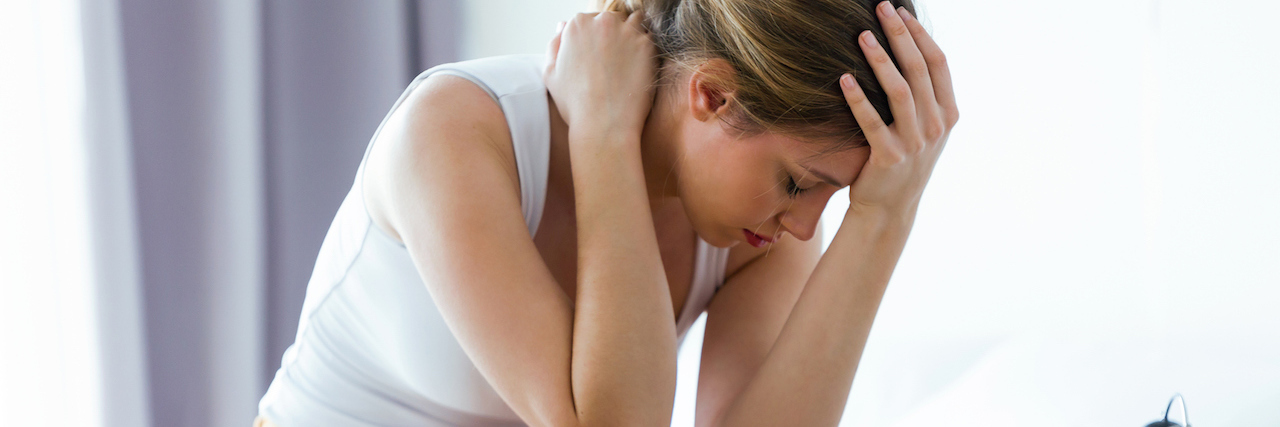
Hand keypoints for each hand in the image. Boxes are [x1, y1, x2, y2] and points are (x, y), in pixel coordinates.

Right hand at [543, 11, 657, 140]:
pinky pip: (650, 39)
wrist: (603, 124)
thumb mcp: (550, 74)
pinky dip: (646, 50)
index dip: (596, 37)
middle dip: (615, 34)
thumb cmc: (575, 104)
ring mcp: (626, 31)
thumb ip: (554, 45)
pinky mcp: (646, 45)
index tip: (600, 56)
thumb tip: (563, 26)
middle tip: (615, 61)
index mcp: (577, 25)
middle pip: (613, 18)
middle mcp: (601, 21)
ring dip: (632, 36)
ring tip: (629, 61)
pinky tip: (639, 69)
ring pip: (634, 22)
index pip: (591, 19)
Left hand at [842, 2, 958, 215]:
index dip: (920, 35)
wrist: (889, 208)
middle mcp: (936, 126)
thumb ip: (924, 97)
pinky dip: (858, 99)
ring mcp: (915, 143)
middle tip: (882, 9)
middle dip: (900, 35)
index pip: (939, 64)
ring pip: (901, 91)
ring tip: (862, 36)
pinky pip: (872, 122)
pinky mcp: (889, 158)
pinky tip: (844, 78)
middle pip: (920, 70)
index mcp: (948, 114)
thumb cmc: (901, 161)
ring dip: (881, 60)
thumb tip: (909, 51)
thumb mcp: (924, 129)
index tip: (902, 12)